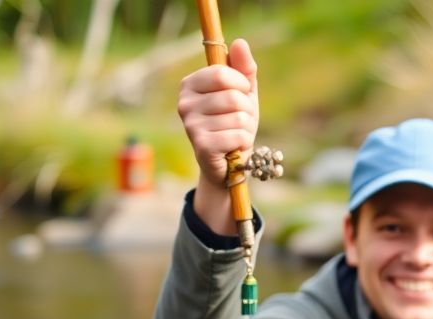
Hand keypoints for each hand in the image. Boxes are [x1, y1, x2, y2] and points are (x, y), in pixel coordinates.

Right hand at [177, 37, 258, 233]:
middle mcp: (185, 103)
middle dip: (247, 110)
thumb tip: (240, 42)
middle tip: (240, 121)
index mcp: (191, 84)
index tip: (241, 95)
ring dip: (246, 128)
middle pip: (233, 97)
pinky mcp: (200, 145)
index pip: (223, 74)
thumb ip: (244, 69)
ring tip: (235, 134)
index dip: (242, 86)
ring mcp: (190, 125)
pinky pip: (237, 136)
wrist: (229, 163)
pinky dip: (244, 142)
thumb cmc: (234, 123)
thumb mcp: (243, 93)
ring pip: (238, 117)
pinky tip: (234, 147)